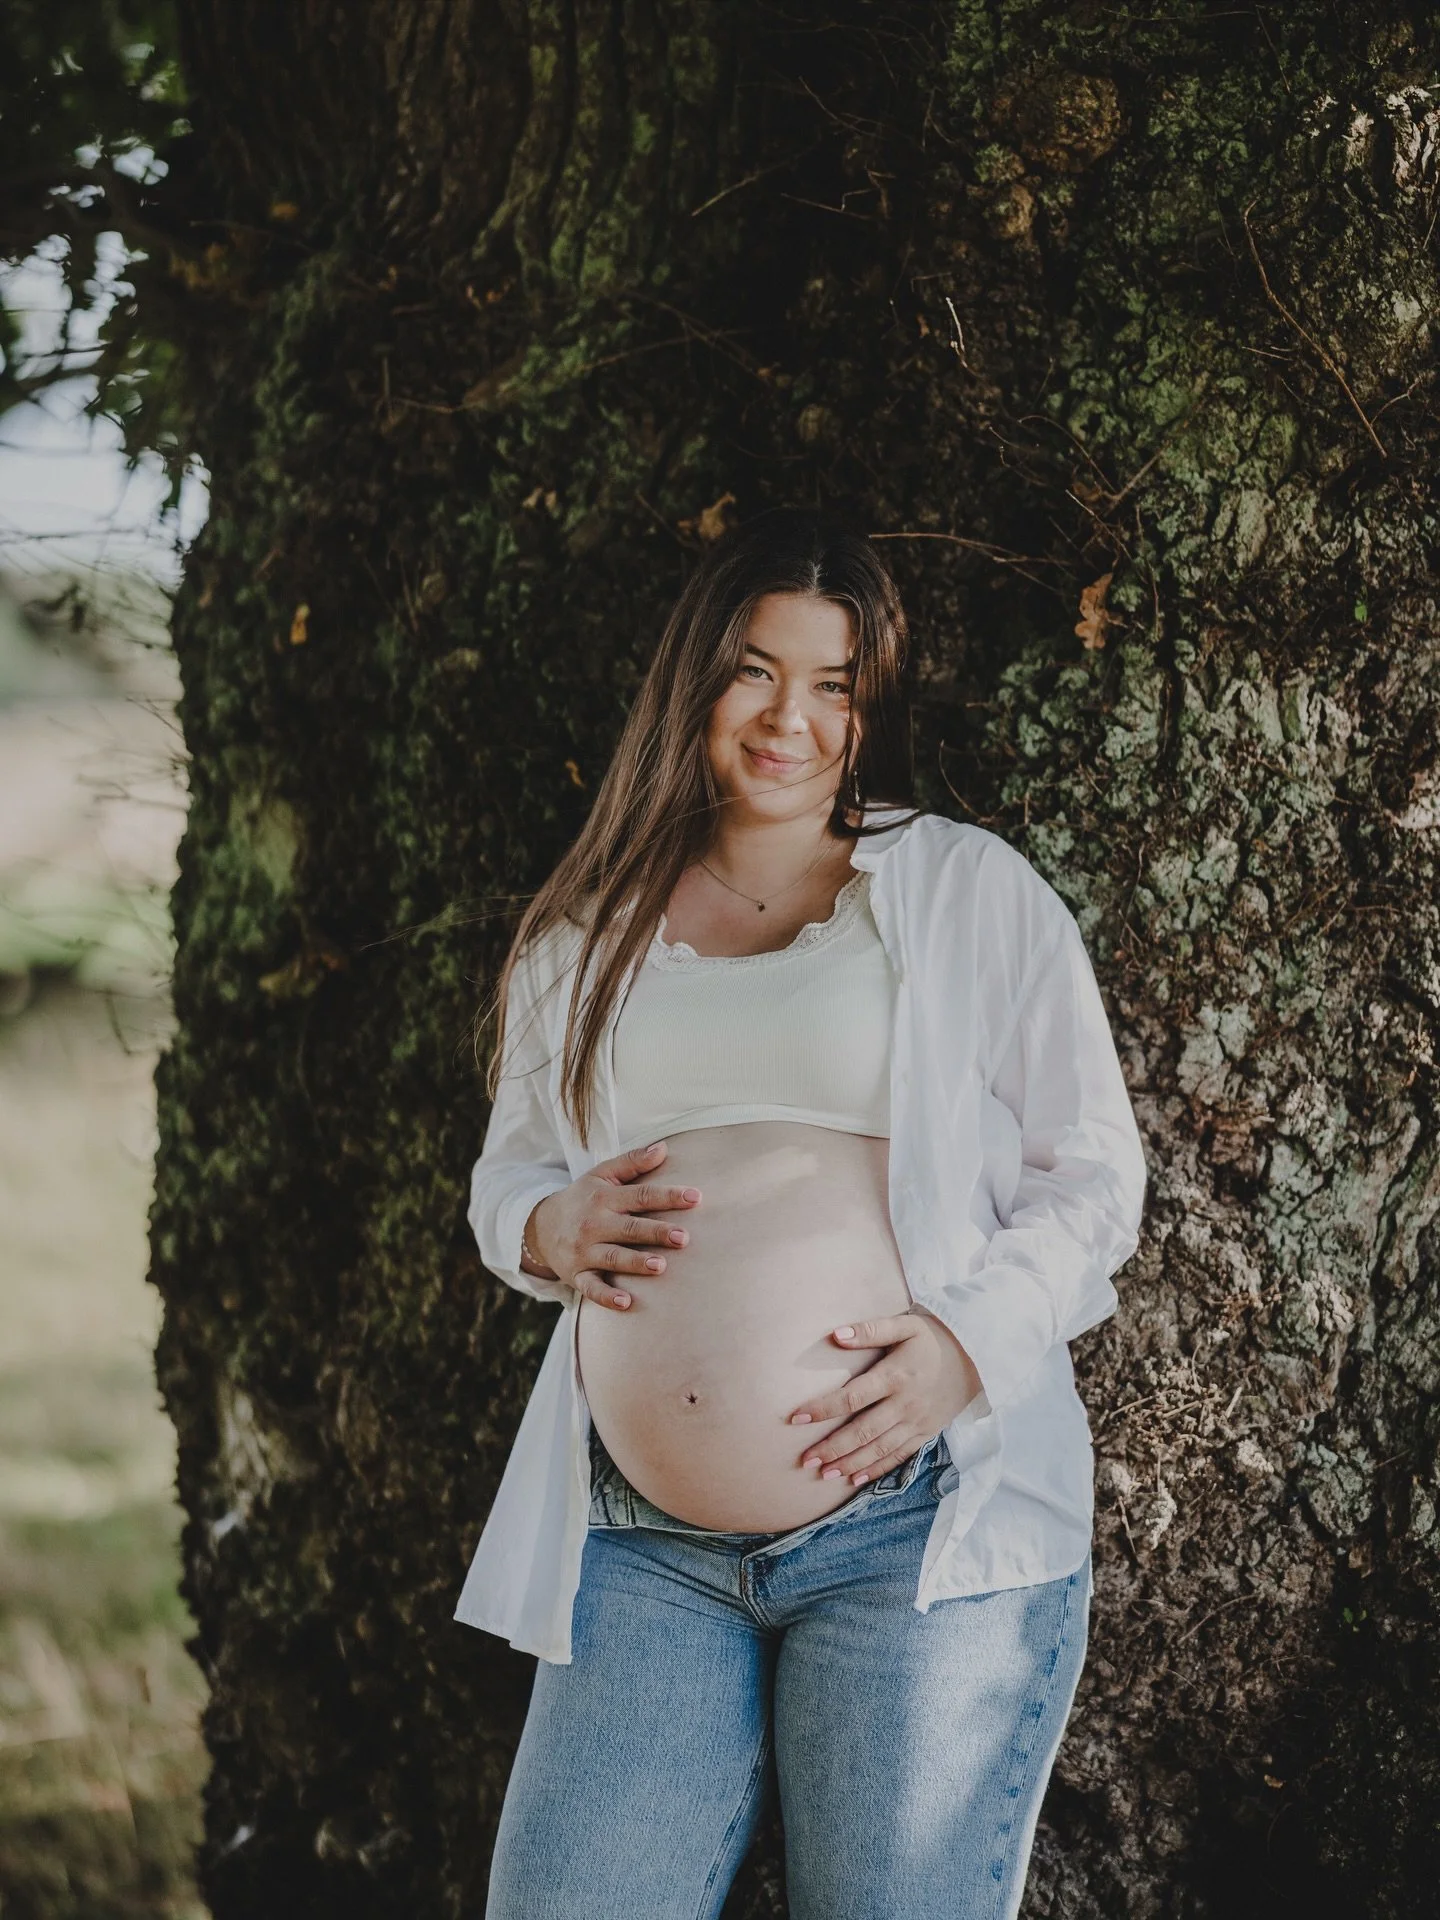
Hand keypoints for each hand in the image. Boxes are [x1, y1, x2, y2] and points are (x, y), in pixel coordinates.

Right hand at [525, 1140, 699, 1310]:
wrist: (540, 1226)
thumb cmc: (583, 1198)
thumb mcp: (602, 1175)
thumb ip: (632, 1162)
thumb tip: (664, 1148)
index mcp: (604, 1198)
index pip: (641, 1196)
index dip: (668, 1196)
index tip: (696, 1198)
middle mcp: (594, 1224)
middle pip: (629, 1228)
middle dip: (656, 1232)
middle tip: (683, 1237)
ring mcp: (584, 1251)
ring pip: (613, 1257)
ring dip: (635, 1263)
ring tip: (660, 1266)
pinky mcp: (577, 1275)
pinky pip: (591, 1287)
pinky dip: (606, 1297)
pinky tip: (626, 1303)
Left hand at [787, 1311, 982, 1486]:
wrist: (977, 1356)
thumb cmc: (934, 1337)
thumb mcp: (905, 1325)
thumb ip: (869, 1330)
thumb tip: (834, 1335)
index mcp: (895, 1376)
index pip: (852, 1396)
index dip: (823, 1408)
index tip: (796, 1418)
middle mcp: (905, 1404)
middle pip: (862, 1431)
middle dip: (831, 1448)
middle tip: (804, 1461)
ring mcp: (917, 1422)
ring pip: (878, 1449)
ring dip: (850, 1463)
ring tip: (823, 1474)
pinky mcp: (926, 1432)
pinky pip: (899, 1456)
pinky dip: (877, 1469)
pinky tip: (856, 1479)